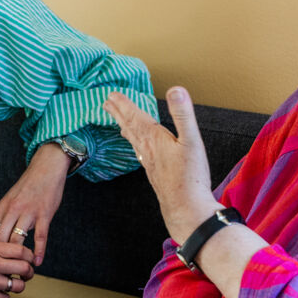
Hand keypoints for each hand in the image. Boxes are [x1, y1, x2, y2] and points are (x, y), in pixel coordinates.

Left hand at [0, 142, 69, 266]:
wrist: (47, 168)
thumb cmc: (30, 186)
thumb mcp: (11, 199)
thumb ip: (5, 216)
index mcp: (3, 207)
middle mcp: (13, 210)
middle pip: (2, 240)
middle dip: (2, 259)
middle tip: (4, 273)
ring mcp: (29, 212)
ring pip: (18, 240)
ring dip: (19, 259)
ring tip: (20, 272)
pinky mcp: (44, 214)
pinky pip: (40, 236)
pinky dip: (38, 251)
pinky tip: (37, 261)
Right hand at [0, 241, 34, 297]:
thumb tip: (16, 253)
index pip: (21, 251)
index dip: (30, 257)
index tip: (30, 261)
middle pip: (24, 268)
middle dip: (29, 273)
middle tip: (26, 275)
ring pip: (18, 286)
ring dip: (17, 286)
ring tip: (10, 285)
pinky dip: (4, 296)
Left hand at [104, 87, 217, 243]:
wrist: (186, 208)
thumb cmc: (190, 176)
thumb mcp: (191, 140)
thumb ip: (183, 114)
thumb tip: (175, 90)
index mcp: (154, 138)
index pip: (135, 116)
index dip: (124, 104)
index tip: (112, 94)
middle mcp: (147, 149)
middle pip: (129, 126)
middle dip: (118, 113)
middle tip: (107, 102)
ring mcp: (149, 161)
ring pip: (133, 139)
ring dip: (124, 126)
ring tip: (118, 120)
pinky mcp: (154, 171)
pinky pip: (139, 151)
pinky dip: (134, 143)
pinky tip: (138, 146)